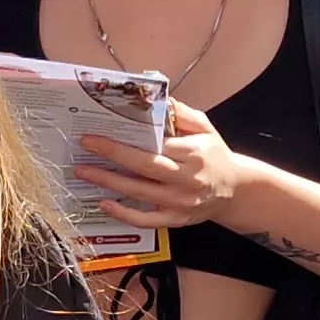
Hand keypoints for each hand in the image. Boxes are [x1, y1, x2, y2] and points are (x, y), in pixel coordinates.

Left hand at [77, 99, 247, 229]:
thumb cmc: (214, 155)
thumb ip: (181, 113)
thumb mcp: (205, 127)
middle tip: (86, 146)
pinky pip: (147, 220)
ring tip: (84, 172)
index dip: (129, 138)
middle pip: (145, 167)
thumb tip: (157, 99)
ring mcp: (181, 202)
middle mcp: (188, 179)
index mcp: (194, 153)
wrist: (235, 190)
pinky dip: (124, 214)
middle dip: (113, 156)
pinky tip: (104, 203)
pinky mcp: (176, 219)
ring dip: (109, 182)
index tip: (104, 131)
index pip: (157, 144)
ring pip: (140, 193)